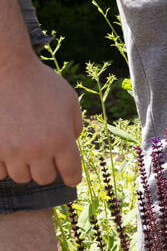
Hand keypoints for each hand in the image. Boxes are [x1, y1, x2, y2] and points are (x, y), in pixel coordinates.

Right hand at [0, 56, 82, 185]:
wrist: (9, 72)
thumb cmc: (42, 84)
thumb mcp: (70, 102)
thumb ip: (75, 127)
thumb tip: (71, 145)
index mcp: (61, 139)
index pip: (71, 173)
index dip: (72, 177)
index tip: (70, 177)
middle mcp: (37, 150)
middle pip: (44, 178)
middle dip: (47, 168)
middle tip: (45, 155)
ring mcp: (12, 151)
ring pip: (21, 177)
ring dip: (25, 167)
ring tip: (25, 149)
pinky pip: (0, 172)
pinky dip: (4, 165)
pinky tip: (8, 150)